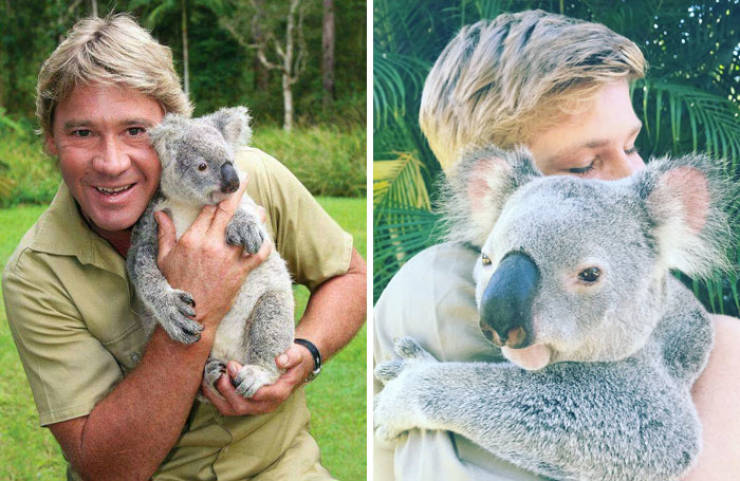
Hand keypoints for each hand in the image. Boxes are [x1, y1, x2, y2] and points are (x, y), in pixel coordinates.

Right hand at [154, 176, 271, 330]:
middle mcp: (212, 245)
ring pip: (246, 230)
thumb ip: (165, 233)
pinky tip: (265, 239)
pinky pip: (258, 254)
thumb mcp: (164, 259)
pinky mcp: (241, 272)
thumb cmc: (176, 286)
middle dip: (237, 192)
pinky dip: (264, 245)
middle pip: (227, 211)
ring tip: (260, 211)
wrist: (193, 314)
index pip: (209, 210)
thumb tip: (159, 213)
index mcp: (193, 239)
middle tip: (245, 178)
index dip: (217, 196)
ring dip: (255, 218)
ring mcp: (228, 258)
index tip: (223, 185)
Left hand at [201, 344, 314, 415]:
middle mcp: (266, 404)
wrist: (295, 368)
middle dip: (227, 389)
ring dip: (217, 396)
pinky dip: (216, 397)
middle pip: (241, 406)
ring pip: (231, 409)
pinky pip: (228, 407)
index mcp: (279, 393)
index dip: (242, 382)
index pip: (258, 395)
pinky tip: (208, 384)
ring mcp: (255, 407)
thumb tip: (280, 360)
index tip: (233, 365)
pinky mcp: (247, 404)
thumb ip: (291, 356)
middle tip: (220, 371)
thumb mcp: (297, 354)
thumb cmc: (295, 360)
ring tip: (209, 378)